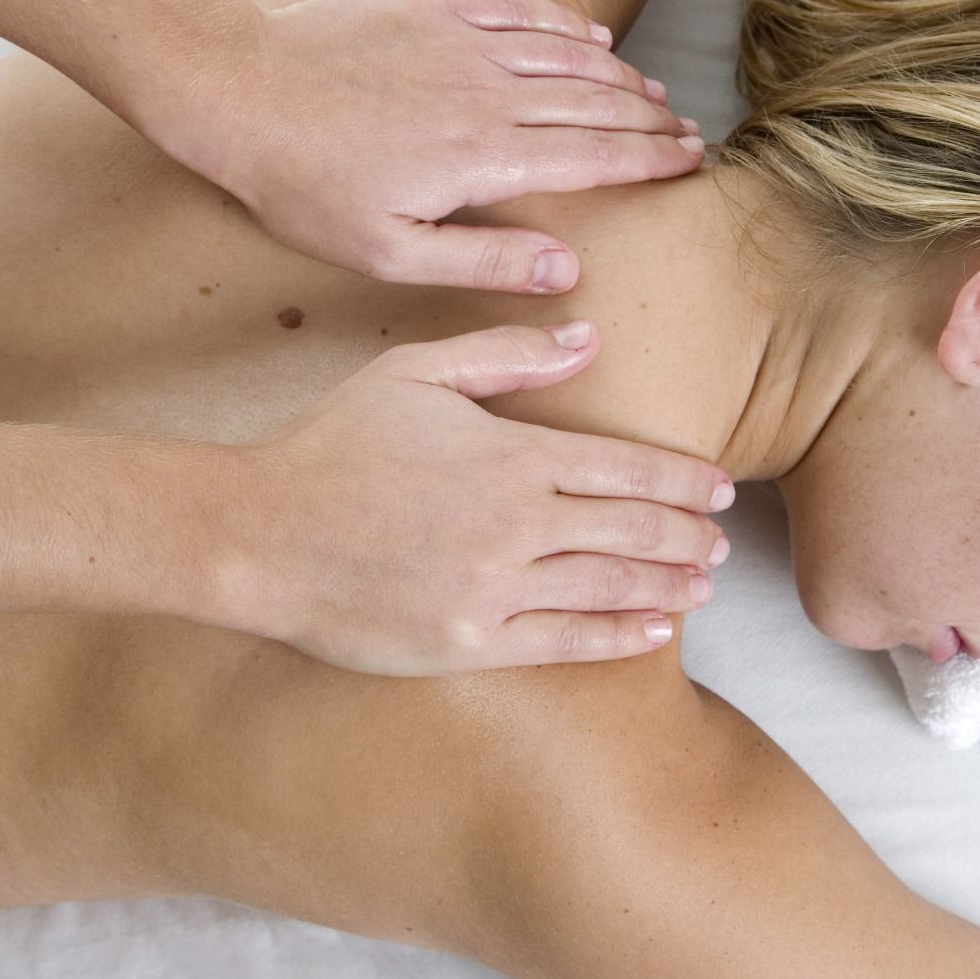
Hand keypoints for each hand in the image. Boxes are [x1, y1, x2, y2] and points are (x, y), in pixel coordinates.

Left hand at [150, 0, 703, 292]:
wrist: (241, 91)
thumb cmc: (306, 185)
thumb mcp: (390, 254)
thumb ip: (483, 260)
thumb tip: (564, 269)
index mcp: (487, 158)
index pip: (594, 158)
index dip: (649, 161)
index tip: (688, 162)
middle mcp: (490, 95)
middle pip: (594, 106)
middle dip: (649, 122)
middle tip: (687, 132)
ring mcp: (465, 45)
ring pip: (567, 60)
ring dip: (618, 80)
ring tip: (653, 96)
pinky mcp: (437, 11)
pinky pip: (521, 16)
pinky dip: (566, 29)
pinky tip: (592, 40)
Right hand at [206, 323, 732, 675]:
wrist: (256, 534)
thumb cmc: (332, 445)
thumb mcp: (414, 373)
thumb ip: (506, 354)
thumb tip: (588, 336)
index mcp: (511, 455)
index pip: (627, 467)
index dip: (684, 480)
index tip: (721, 487)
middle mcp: (516, 524)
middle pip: (632, 530)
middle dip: (689, 535)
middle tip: (723, 541)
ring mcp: (495, 588)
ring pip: (609, 586)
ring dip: (669, 584)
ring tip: (706, 584)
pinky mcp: (469, 642)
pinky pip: (565, 641)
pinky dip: (618, 635)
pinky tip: (656, 630)